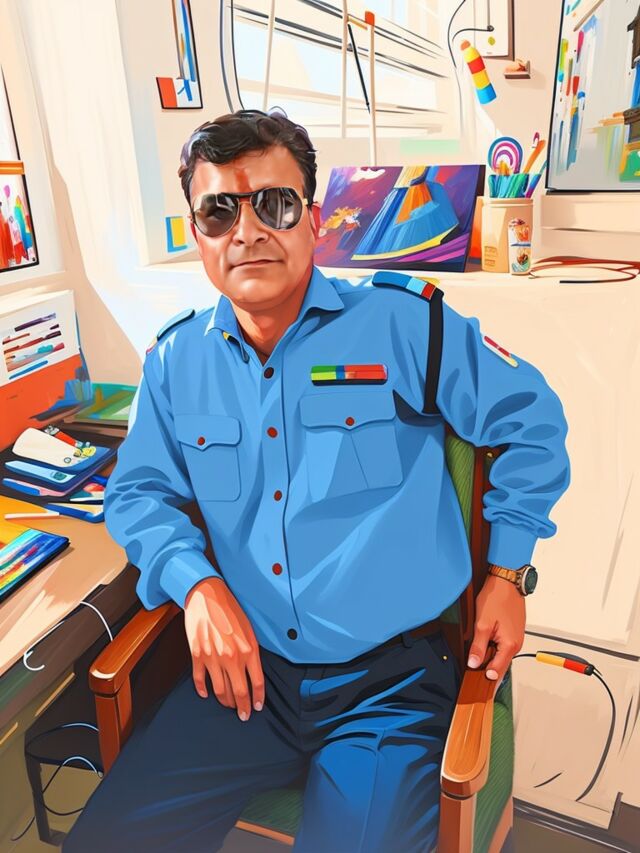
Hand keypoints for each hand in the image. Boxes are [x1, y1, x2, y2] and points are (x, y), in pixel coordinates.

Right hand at [184, 577, 264, 720]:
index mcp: (249, 650)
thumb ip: (251, 652)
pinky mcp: (197, 655)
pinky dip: (203, 690)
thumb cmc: (230, 609)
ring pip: (220, 690)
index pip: (256, 683)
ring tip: (229, 705)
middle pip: (239, 692)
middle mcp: (232, 657)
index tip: (257, 707)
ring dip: (226, 702)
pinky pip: (200, 679)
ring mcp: (213, 657)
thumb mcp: (249, 630)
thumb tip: (252, 671)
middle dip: (242, 708)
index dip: (257, 699)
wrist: (206, 595)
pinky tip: (207, 694)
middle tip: (243, 715)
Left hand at [466, 575, 524, 681]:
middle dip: (487, 667)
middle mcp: (516, 644)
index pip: (497, 670)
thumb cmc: (496, 598)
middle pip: (500, 664)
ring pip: (501, 654)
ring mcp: (516, 637)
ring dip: (490, 656)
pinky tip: (484, 643)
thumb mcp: (482, 623)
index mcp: (510, 645)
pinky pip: (503, 645)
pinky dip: (494, 647)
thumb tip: (474, 664)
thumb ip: (478, 646)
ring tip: (476, 657)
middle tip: (472, 671)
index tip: (474, 683)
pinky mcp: (513, 631)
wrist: (507, 582)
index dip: (485, 677)